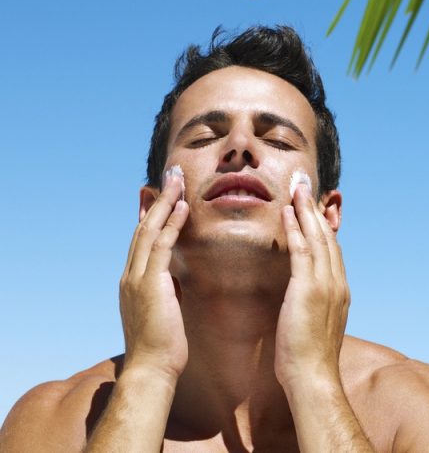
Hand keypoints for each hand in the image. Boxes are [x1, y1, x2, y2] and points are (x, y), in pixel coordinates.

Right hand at [119, 173, 188, 380]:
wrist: (152, 368)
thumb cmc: (163, 346)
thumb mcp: (164, 310)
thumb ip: (165, 291)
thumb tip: (174, 281)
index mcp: (132, 281)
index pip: (140, 240)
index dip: (148, 213)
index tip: (156, 193)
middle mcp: (130, 275)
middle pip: (142, 227)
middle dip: (157, 199)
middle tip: (169, 175)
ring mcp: (137, 278)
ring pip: (149, 230)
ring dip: (165, 202)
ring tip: (178, 180)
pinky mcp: (150, 283)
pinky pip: (162, 245)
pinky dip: (171, 223)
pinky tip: (182, 206)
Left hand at [275, 183, 349, 388]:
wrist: (313, 378)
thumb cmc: (309, 359)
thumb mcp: (316, 326)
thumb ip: (315, 306)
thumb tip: (306, 300)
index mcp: (340, 290)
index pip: (332, 249)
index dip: (323, 225)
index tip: (312, 206)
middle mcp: (337, 282)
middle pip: (327, 236)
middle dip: (315, 209)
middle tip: (304, 185)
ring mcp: (325, 284)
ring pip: (318, 237)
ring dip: (306, 210)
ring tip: (296, 189)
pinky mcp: (309, 289)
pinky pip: (302, 251)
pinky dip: (296, 228)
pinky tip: (287, 212)